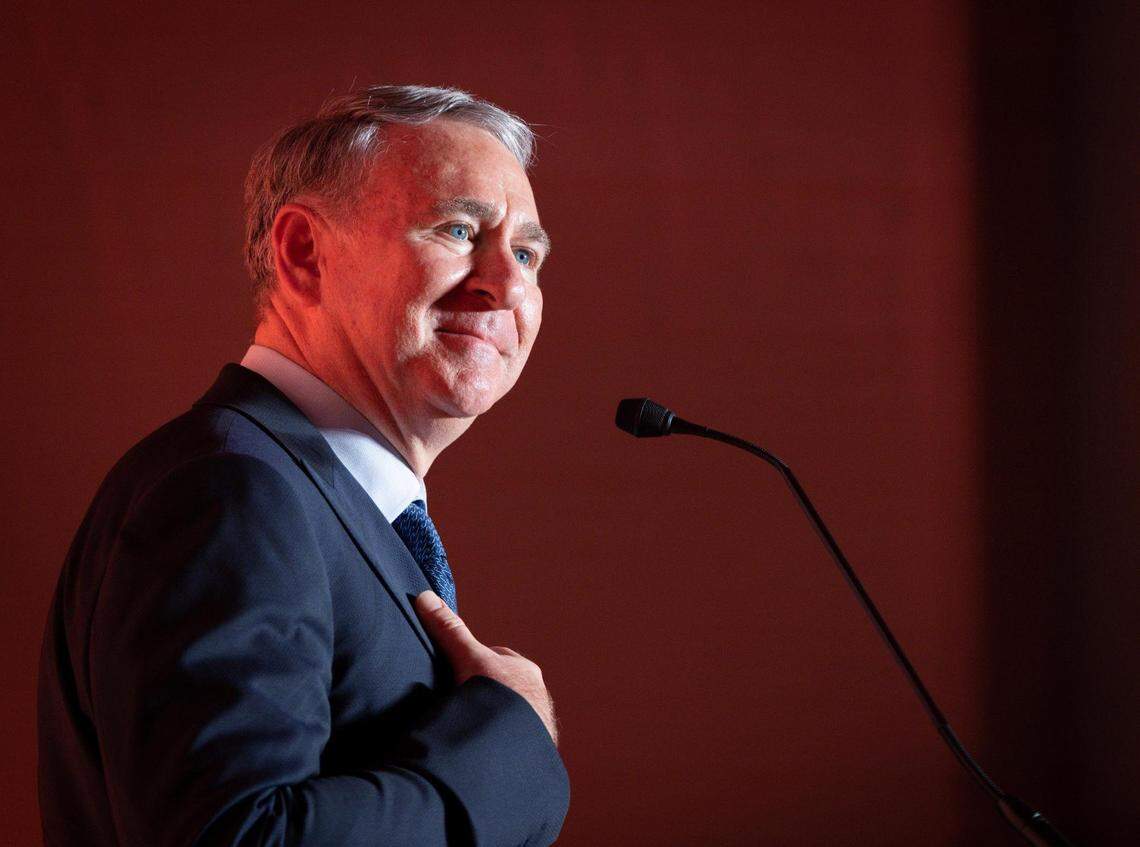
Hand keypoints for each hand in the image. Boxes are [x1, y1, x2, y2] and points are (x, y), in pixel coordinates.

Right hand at [414, 590, 557, 745]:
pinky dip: (497, 744)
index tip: (455, 676)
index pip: (495, 662)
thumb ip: (449, 631)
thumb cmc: (499, 697)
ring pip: (508, 717)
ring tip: (467, 729)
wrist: (513, 746)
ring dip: (491, 722)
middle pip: (504, 690)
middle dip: (485, 696)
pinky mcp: (531, 752)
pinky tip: (480, 748)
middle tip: (459, 705)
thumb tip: (424, 597)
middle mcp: (537, 697)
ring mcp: (536, 726)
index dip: (472, 667)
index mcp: (525, 672)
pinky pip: (510, 743)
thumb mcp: (469, 658)